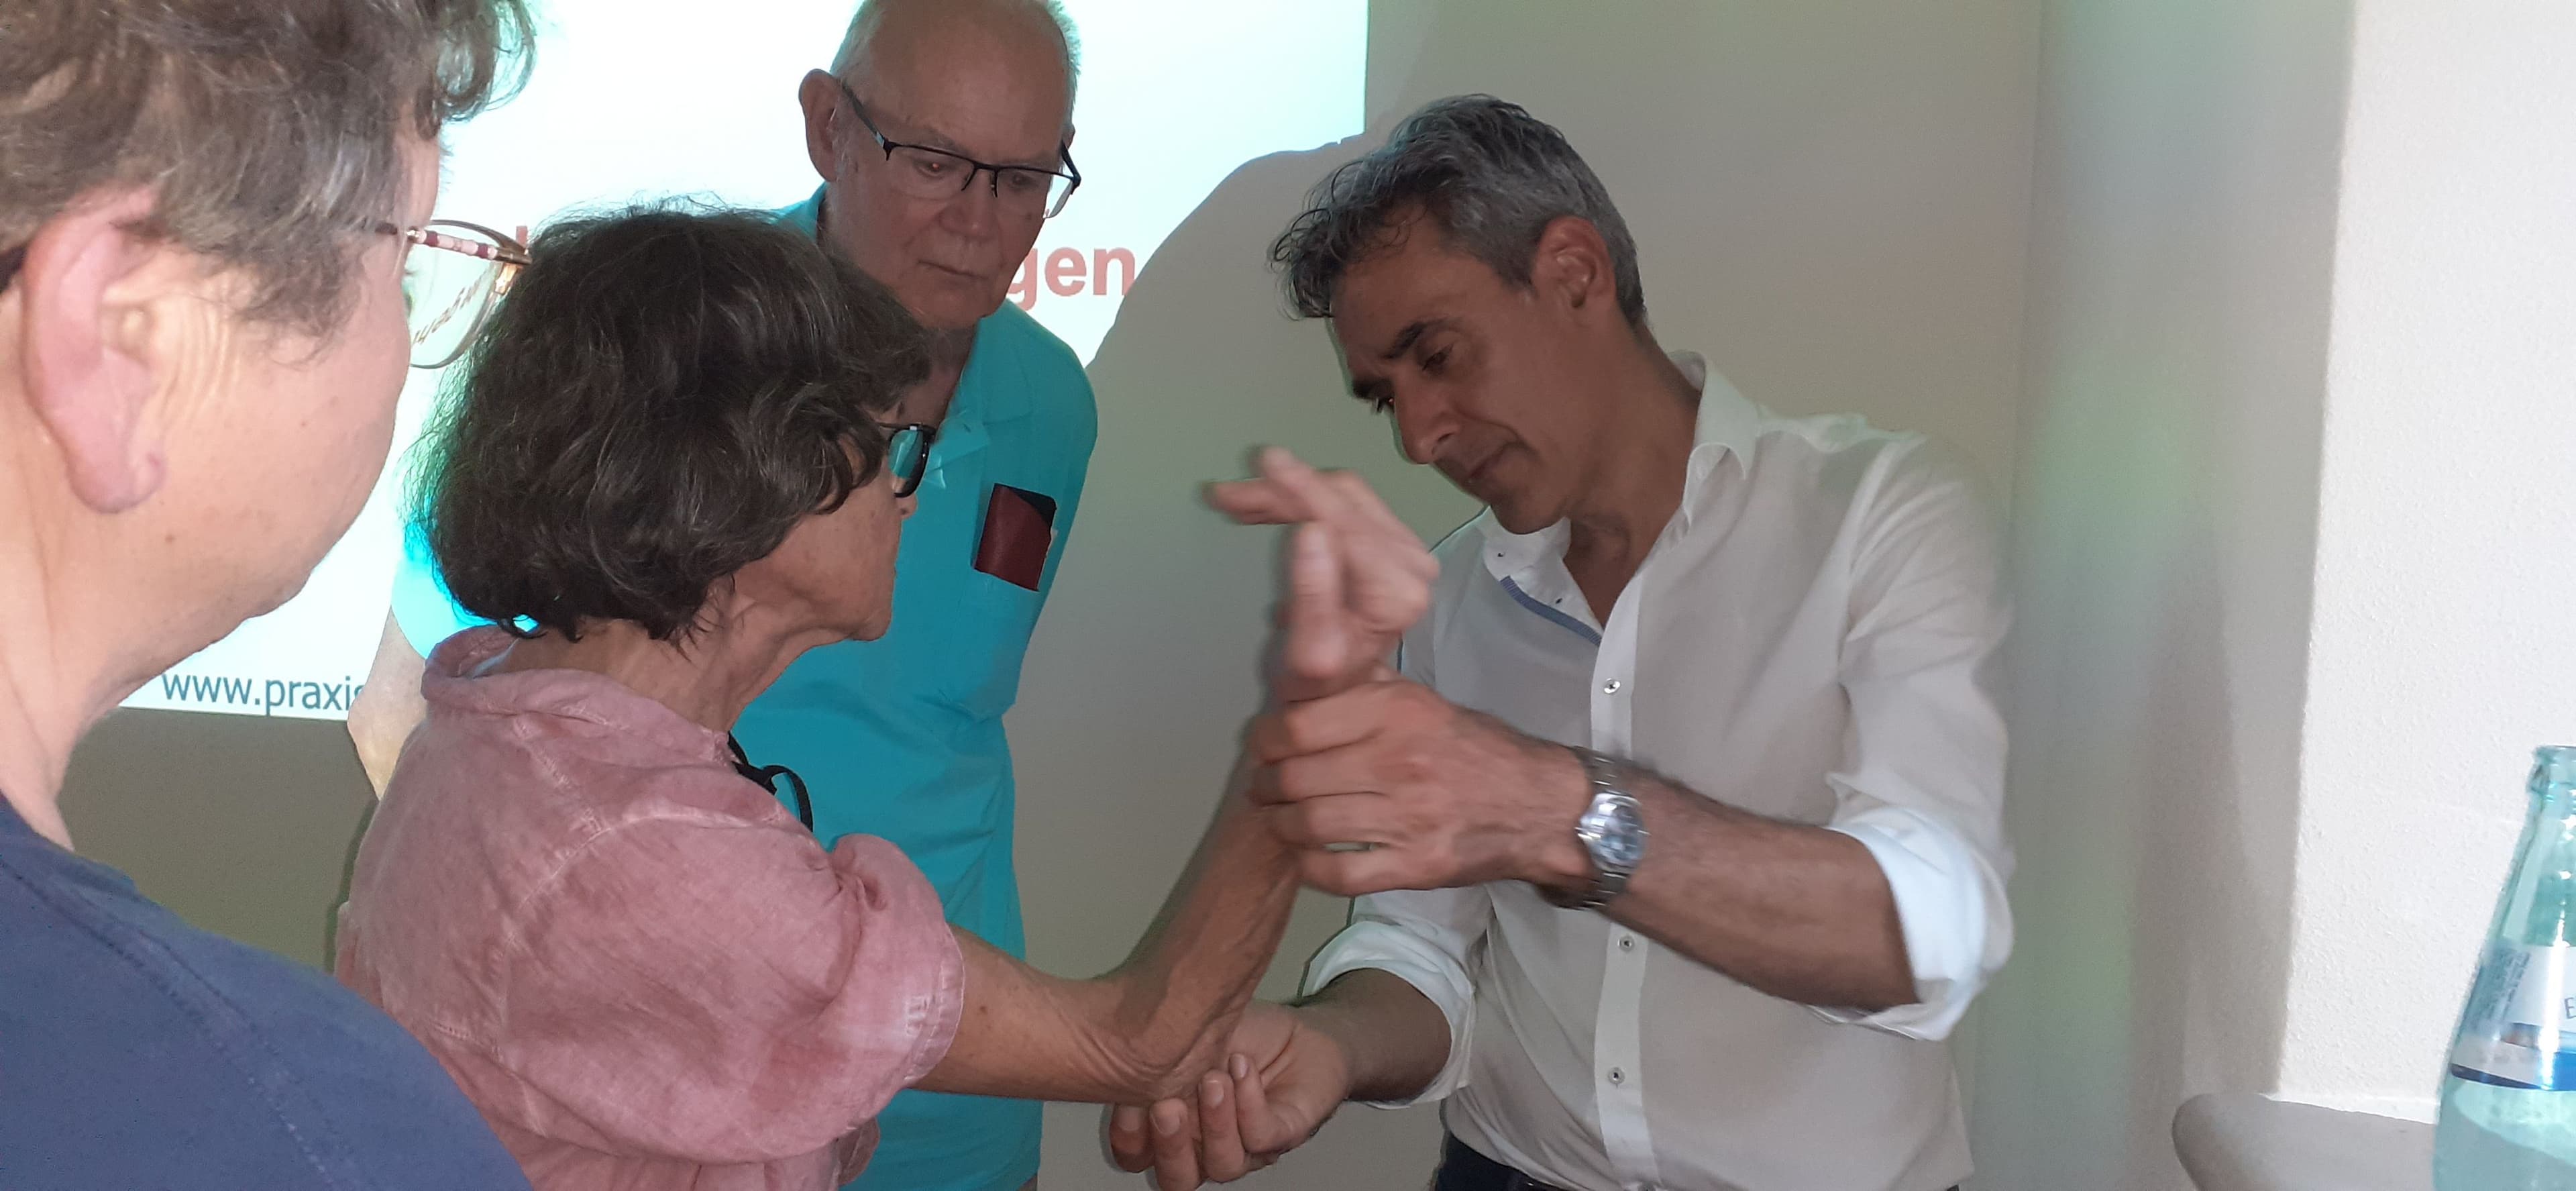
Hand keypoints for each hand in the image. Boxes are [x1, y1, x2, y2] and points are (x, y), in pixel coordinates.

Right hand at [1107, 1002, 1350, 1189]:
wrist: (1304, 1035)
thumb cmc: (1244, 1037)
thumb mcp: (1188, 1033)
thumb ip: (1155, 1050)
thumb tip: (1116, 1048)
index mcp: (1174, 1125)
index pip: (1137, 1154)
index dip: (1129, 1138)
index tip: (1127, 1100)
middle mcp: (1206, 1145)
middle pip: (1176, 1178)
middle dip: (1169, 1146)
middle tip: (1167, 1107)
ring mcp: (1246, 1146)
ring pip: (1223, 1166)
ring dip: (1216, 1123)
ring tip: (1215, 1079)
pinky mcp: (1283, 1135)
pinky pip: (1262, 1136)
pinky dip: (1250, 1102)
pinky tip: (1242, 1068)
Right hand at [1208, 448, 1434, 702]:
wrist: (1340, 691)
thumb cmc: (1318, 683)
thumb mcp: (1307, 654)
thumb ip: (1312, 595)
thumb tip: (1310, 530)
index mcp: (1397, 591)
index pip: (1345, 523)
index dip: (1301, 491)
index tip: (1262, 465)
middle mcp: (1414, 564)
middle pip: (1344, 501)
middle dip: (1284, 489)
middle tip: (1228, 490)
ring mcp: (1408, 550)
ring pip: (1343, 494)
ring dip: (1289, 490)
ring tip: (1237, 497)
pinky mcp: (1394, 541)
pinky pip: (1347, 501)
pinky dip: (1304, 495)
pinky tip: (1266, 502)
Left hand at [1249, 679, 1592, 895]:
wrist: (1539, 806)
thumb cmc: (1473, 749)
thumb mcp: (1424, 701)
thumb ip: (1366, 684)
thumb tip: (1308, 654)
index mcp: (1397, 711)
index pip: (1297, 726)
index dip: (1265, 740)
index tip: (1264, 747)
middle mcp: (1399, 760)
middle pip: (1295, 778)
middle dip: (1268, 786)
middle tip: (1266, 788)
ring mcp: (1409, 817)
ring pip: (1310, 825)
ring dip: (1283, 826)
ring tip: (1282, 820)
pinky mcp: (1417, 866)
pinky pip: (1339, 872)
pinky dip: (1311, 867)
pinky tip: (1310, 856)